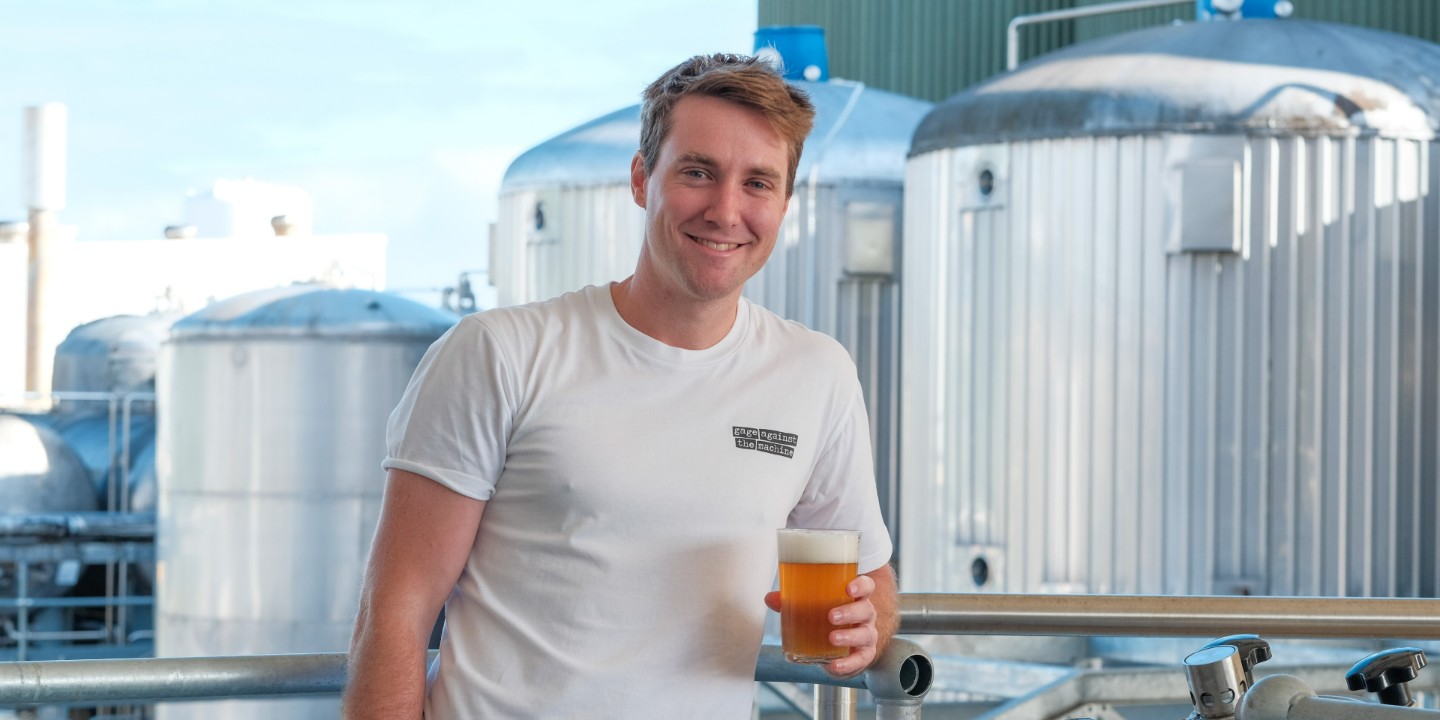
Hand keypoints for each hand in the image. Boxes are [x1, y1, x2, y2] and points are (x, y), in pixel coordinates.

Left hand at [763, 573, 880, 678]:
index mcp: (855, 599)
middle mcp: (865, 616)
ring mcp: (867, 636)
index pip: (866, 587)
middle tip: (832, 616)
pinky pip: (860, 660)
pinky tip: (834, 665)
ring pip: (865, 634)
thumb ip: (794, 603)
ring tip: (832, 638)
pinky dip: (847, 664)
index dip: (860, 586)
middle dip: (850, 612)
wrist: (848, 647)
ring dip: (849, 637)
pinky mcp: (863, 656)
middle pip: (866, 610)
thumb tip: (770, 598)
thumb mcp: (815, 609)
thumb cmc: (829, 620)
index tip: (848, 588)